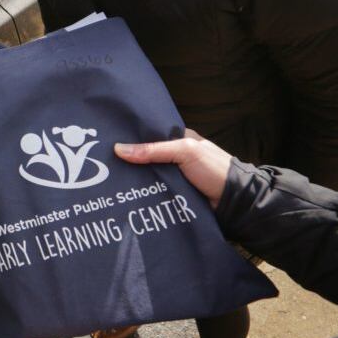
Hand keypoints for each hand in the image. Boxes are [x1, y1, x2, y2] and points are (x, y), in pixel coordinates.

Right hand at [114, 130, 231, 208]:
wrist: (235, 202)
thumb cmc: (214, 169)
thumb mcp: (184, 152)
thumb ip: (153, 150)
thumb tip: (119, 149)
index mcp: (180, 140)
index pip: (150, 136)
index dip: (132, 138)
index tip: (109, 140)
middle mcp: (176, 158)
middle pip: (147, 158)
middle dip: (129, 161)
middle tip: (102, 163)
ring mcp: (175, 177)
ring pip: (149, 177)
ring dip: (134, 180)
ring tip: (106, 181)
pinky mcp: (175, 195)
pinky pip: (155, 193)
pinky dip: (143, 195)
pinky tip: (124, 195)